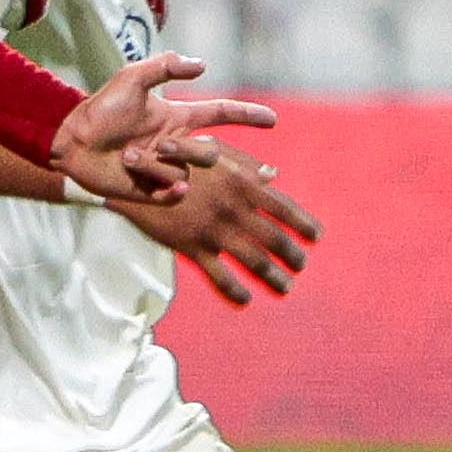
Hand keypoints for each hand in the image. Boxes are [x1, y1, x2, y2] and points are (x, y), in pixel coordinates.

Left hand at [50, 54, 276, 201]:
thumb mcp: (131, 78)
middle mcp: (176, 144)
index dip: (246, 115)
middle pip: (209, 152)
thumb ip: (165, 66)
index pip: (221, 114)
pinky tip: (145, 179)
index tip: (272, 119)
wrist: (72, 141)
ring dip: (156, 165)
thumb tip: (202, 65)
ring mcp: (165, 169)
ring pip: (187, 173)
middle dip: (188, 150)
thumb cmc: (99, 109)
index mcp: (177, 117)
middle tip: (155, 146)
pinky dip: (165, 188)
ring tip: (126, 158)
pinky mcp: (151, 192)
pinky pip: (174, 194)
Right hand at [114, 150, 321, 303]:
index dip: (304, 224)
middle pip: (275, 239)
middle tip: (300, 266)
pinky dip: (235, 290)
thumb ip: (246, 164)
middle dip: (292, 256)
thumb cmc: (175, 155)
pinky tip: (245, 299)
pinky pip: (219, 275)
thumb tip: (274, 176)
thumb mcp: (212, 152)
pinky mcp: (192, 247)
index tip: (316, 236)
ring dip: (274, 277)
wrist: (134, 171)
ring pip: (254, 261)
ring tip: (285, 287)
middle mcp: (235, 209)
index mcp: (243, 183)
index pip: (284, 208)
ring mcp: (215, 230)